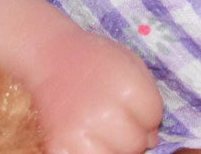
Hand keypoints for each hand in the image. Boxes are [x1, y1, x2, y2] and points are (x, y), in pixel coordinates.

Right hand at [0, 0, 162, 153]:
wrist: (47, 56)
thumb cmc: (93, 60)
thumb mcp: (129, 64)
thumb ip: (148, 98)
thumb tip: (151, 140)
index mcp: (126, 86)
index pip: (154, 118)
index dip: (145, 111)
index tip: (127, 100)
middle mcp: (104, 111)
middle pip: (136, 144)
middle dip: (129, 132)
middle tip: (110, 114)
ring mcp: (80, 132)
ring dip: (111, 146)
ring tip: (98, 126)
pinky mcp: (59, 147)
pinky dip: (87, 151)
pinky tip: (81, 135)